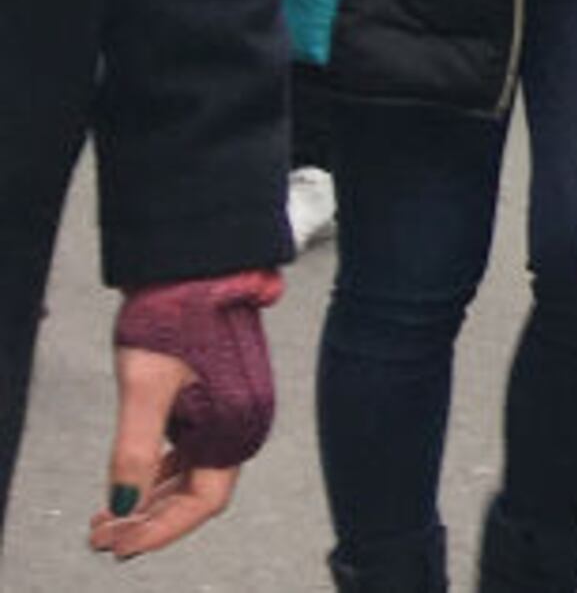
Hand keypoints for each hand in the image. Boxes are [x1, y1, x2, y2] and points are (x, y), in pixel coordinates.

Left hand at [89, 270, 278, 555]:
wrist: (198, 262)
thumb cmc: (173, 314)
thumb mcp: (143, 384)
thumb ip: (134, 450)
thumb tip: (121, 505)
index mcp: (236, 421)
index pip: (203, 502)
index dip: (159, 530)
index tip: (117, 543)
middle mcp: (246, 420)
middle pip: (200, 494)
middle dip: (150, 521)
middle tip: (100, 535)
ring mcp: (238, 409)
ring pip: (197, 475)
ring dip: (154, 500)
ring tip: (108, 516)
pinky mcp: (226, 397)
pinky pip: (198, 451)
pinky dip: (165, 473)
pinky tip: (135, 481)